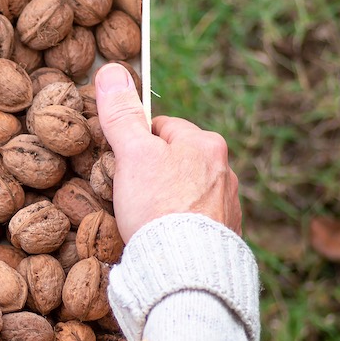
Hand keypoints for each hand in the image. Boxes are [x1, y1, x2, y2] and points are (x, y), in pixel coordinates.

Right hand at [94, 63, 240, 239]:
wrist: (186, 270)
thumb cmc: (158, 207)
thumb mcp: (132, 154)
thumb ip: (122, 115)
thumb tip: (110, 70)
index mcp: (206, 143)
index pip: (162, 128)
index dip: (135, 144)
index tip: (121, 165)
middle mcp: (225, 170)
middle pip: (176, 161)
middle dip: (152, 174)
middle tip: (130, 195)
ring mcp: (228, 205)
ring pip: (187, 191)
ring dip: (167, 201)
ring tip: (145, 221)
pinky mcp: (226, 236)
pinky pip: (197, 221)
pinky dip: (180, 226)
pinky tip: (165, 239)